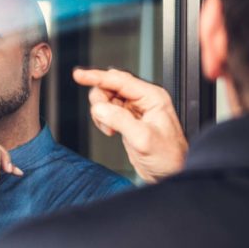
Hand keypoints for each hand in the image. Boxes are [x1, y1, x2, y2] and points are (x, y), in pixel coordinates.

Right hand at [73, 68, 187, 182]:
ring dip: (101, 114)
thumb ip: (120, 120)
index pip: (119, 80)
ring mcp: (134, 110)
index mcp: (152, 97)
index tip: (79, 75)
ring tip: (110, 129)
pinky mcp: (127, 119)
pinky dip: (102, 120)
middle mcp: (143, 100)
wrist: (169, 172)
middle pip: (109, 87)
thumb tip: (99, 108)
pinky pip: (106, 111)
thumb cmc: (168, 157)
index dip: (97, 77)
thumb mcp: (143, 138)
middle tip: (104, 119)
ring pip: (105, 99)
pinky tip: (111, 130)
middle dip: (100, 102)